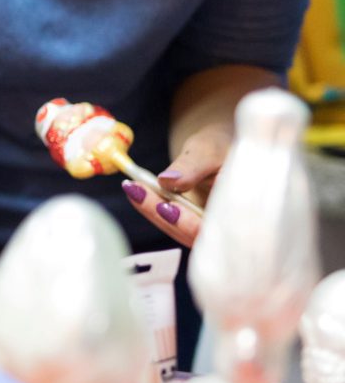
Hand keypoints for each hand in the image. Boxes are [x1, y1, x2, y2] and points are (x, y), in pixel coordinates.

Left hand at [121, 127, 226, 247]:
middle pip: (197, 236)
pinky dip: (156, 210)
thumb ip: (191, 167)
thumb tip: (167, 181)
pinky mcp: (198, 228)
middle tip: (138, 192)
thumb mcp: (209, 149)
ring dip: (155, 213)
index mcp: (250, 211)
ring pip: (183, 233)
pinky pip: (176, 226)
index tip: (166, 206)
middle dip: (165, 217)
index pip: (222, 230)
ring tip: (133, 188)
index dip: (192, 225)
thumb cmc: (223, 146)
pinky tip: (137, 192)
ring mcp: (216, 232)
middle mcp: (236, 230)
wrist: (222, 149)